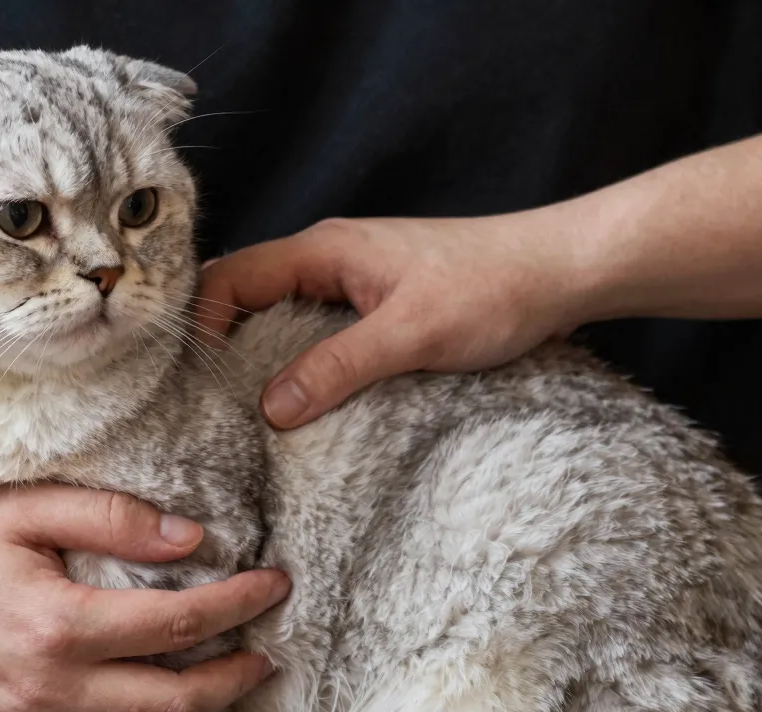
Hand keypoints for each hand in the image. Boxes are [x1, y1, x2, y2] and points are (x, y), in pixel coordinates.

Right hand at [0, 484, 288, 711]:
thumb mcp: (25, 505)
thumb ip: (112, 519)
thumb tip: (193, 540)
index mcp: (57, 624)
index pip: (177, 622)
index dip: (238, 604)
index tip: (276, 584)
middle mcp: (48, 690)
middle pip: (173, 702)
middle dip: (235, 677)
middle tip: (268, 650)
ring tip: (235, 705)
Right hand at [197, 212, 600, 428]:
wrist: (561, 271)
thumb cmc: (492, 288)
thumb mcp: (410, 334)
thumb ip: (338, 367)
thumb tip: (271, 408)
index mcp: (325, 249)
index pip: (233, 276)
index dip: (204, 323)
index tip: (201, 381)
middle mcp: (331, 258)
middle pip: (250, 295)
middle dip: (226, 344)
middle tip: (215, 404)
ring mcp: (356, 280)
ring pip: (285, 315)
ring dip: (267, 356)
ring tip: (252, 411)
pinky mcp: (380, 303)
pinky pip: (320, 329)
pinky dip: (305, 361)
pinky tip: (309, 400)